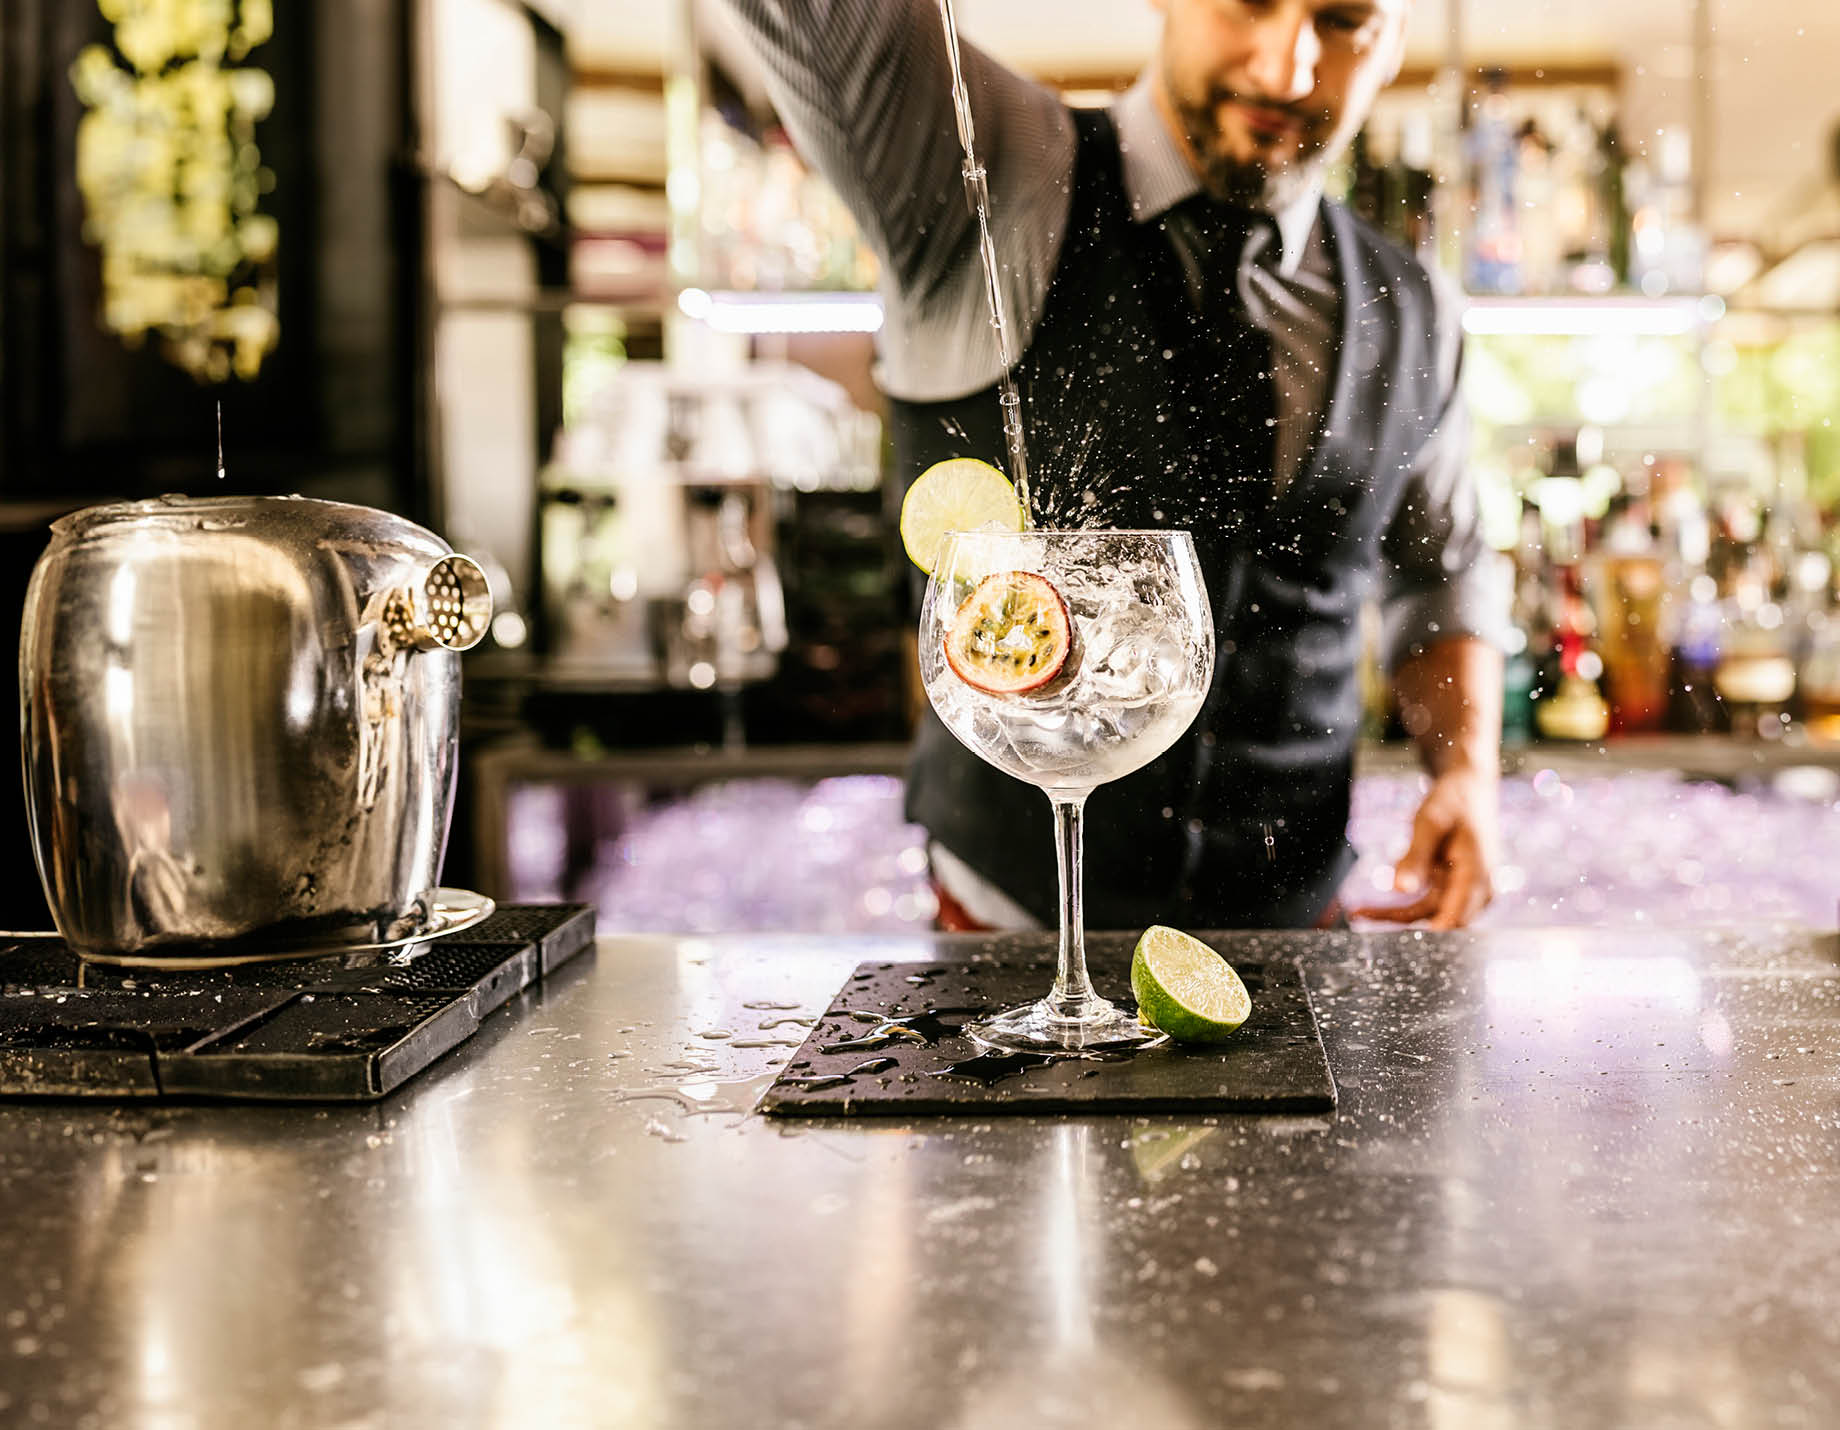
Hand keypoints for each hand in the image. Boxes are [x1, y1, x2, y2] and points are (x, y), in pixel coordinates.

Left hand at [1350, 769, 1497, 929]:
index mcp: (1476, 874)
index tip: (1383, 930)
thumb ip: (1416, 857)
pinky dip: (1405, 904)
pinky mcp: (1456, 888)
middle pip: (1436, 918)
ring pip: (1430, 912)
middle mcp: (1478, 889)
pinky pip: (1430, 902)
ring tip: (1360, 911)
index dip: (1419, 930)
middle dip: (1400, 921)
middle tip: (1359, 914)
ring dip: (1397, 914)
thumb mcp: (1429, 824)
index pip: (1451, 918)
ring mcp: (1468, 890)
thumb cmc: (1452, 803)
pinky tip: (1376, 903)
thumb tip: (1400, 889)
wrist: (1470, 789)